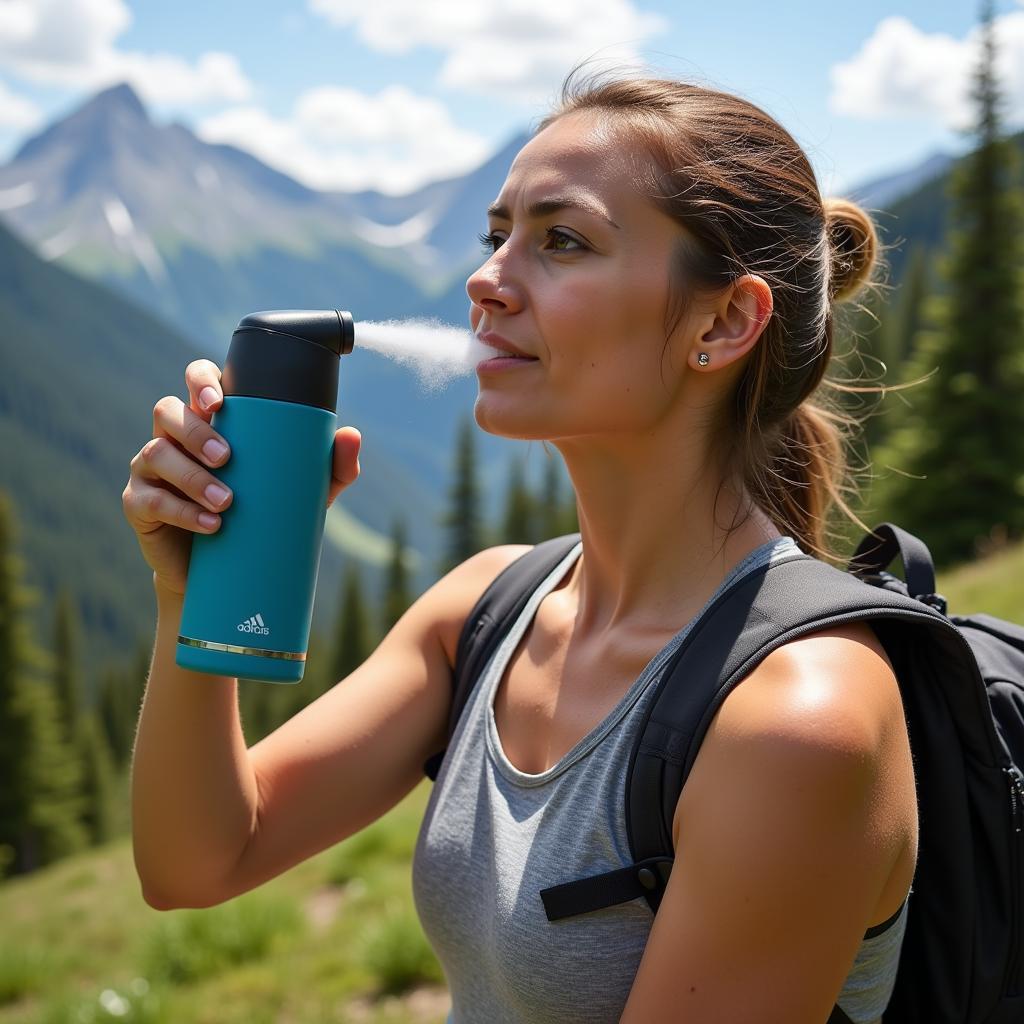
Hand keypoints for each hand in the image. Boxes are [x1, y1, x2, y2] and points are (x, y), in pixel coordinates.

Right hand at [122, 359, 360, 596]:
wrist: (227, 573)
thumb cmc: (264, 515)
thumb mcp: (303, 492)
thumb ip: (331, 465)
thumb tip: (352, 435)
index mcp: (209, 420)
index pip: (196, 380)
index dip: (200, 379)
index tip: (219, 399)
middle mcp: (174, 437)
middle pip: (167, 412)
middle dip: (195, 431)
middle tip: (227, 457)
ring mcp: (151, 468)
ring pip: (156, 453)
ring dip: (192, 477)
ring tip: (227, 503)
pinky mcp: (139, 504)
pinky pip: (149, 500)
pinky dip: (181, 512)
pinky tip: (209, 524)